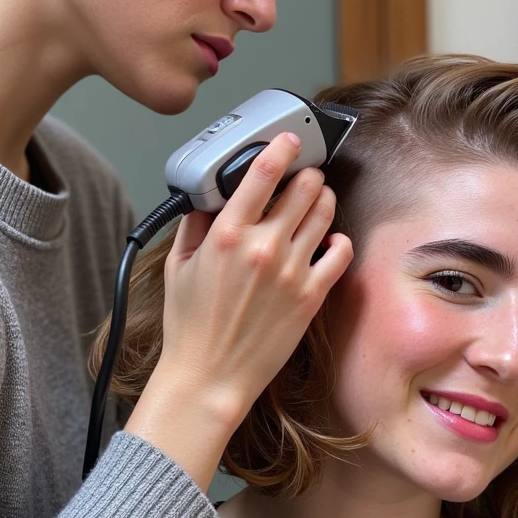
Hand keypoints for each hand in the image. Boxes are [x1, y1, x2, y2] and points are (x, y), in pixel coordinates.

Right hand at [125, 133, 352, 489]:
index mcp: (227, 235)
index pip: (263, 173)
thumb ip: (195, 226)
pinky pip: (340, 252)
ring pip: (325, 213)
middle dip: (306, 175)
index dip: (281, 148)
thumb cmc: (190, 328)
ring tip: (317, 202)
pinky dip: (338, 240)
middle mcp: (263, 247)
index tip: (288, 140)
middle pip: (304, 187)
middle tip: (304, 177)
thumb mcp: (177, 267)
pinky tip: (326, 242)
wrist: (210, 377)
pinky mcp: (311, 295)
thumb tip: (208, 201)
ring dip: (323, 200)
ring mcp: (292, 270)